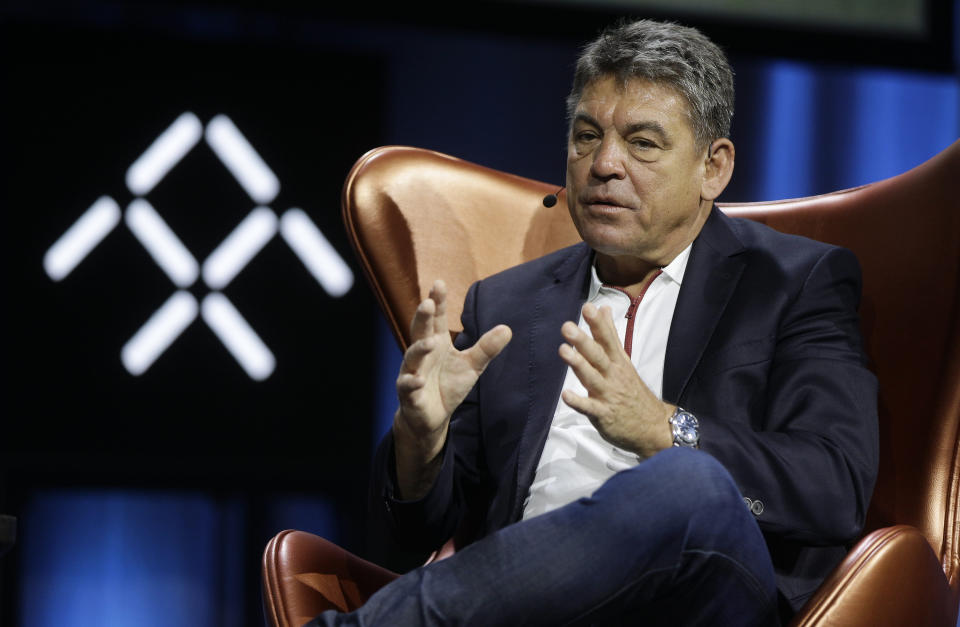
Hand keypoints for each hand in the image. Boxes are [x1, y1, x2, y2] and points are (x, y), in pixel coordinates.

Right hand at [393, 280, 511, 497]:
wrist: (432, 417)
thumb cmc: (448, 385)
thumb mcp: (471, 366)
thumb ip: (486, 348)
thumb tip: (508, 328)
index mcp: (436, 343)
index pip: (436, 319)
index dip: (437, 302)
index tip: (439, 284)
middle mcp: (422, 354)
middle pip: (420, 331)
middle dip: (423, 317)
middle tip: (427, 302)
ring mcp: (413, 372)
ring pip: (412, 357)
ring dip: (419, 349)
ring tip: (430, 343)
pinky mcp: (409, 393)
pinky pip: (407, 386)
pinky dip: (411, 382)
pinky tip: (418, 380)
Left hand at [558, 303, 673, 457]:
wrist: (652, 426)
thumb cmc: (632, 390)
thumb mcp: (623, 360)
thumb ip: (610, 334)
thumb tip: (604, 308)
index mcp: (618, 361)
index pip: (607, 339)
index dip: (597, 324)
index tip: (588, 308)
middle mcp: (613, 375)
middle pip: (598, 356)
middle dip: (583, 341)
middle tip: (567, 327)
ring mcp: (609, 395)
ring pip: (592, 378)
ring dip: (578, 364)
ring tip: (563, 350)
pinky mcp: (604, 415)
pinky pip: (590, 408)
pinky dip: (578, 402)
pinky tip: (565, 395)